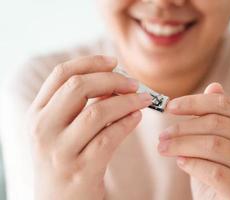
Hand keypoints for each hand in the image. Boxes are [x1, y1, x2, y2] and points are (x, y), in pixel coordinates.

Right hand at [27, 55, 151, 199]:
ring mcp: (60, 151)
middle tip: (133, 83)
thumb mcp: (60, 129)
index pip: (62, 74)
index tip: (114, 61)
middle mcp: (43, 129)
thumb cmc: (64, 159)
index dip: (91, 62)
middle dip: (112, 79)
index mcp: (37, 113)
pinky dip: (128, 123)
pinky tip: (137, 118)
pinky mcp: (82, 170)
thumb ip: (78, 105)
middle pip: (79, 87)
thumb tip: (113, 81)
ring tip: (143, 99)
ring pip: (98, 112)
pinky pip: (110, 137)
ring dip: (127, 101)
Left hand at [158, 83, 229, 199]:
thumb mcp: (214, 139)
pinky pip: (214, 171)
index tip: (169, 107)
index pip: (224, 104)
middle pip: (217, 124)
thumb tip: (213, 86)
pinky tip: (180, 162)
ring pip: (214, 145)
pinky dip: (192, 164)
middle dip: (183, 127)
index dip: (194, 102)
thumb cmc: (215, 168)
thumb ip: (217, 114)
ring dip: (181, 145)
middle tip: (161, 135)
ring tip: (162, 148)